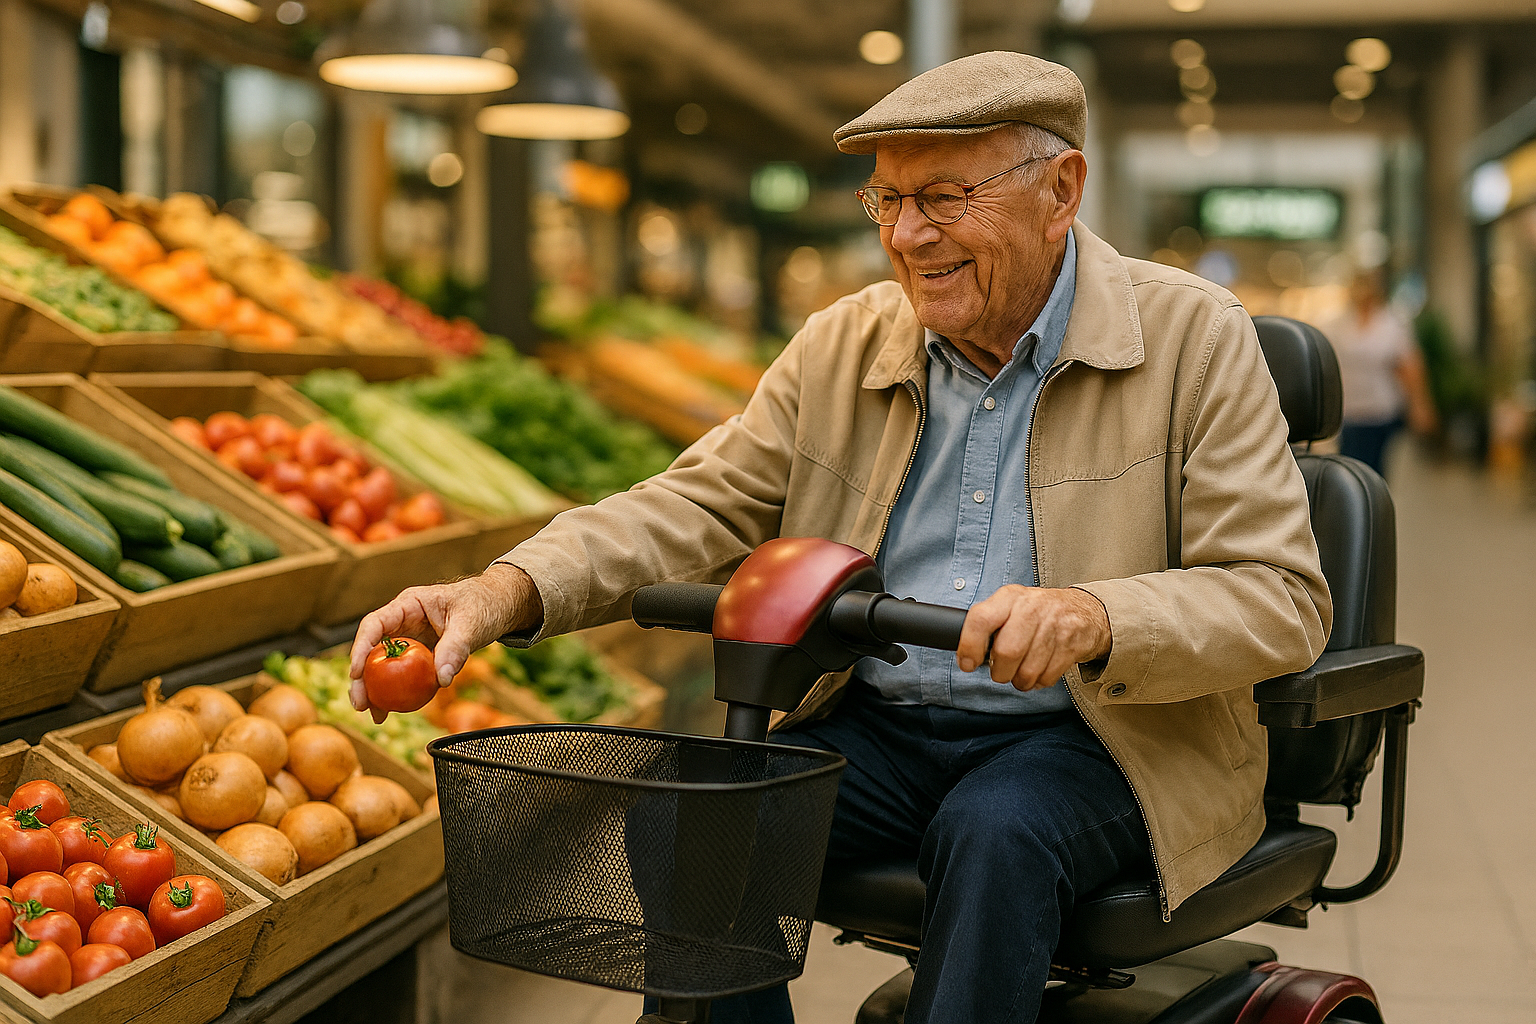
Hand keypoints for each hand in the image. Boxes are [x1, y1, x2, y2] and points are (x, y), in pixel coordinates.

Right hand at [347, 563, 542, 720]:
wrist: (499, 606)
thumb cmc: (484, 604)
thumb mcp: (471, 623)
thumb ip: (455, 648)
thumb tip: (441, 679)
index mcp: (409, 605)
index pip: (375, 624)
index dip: (361, 648)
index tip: (355, 673)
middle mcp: (404, 623)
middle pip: (373, 650)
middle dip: (362, 678)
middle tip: (360, 704)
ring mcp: (411, 641)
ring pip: (385, 666)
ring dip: (377, 691)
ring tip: (376, 716)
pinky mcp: (421, 657)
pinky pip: (404, 676)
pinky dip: (398, 694)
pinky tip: (391, 712)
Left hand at [956, 585, 1111, 691]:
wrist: (1084, 611)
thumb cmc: (1037, 612)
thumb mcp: (1011, 605)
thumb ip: (989, 624)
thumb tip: (965, 655)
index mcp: (1010, 597)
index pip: (981, 619)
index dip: (970, 645)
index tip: (967, 663)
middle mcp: (1032, 608)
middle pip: (1007, 652)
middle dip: (1000, 672)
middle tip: (1000, 672)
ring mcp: (1054, 626)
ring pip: (1028, 670)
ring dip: (1020, 680)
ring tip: (1021, 671)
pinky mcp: (1071, 644)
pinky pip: (1046, 677)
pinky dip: (1038, 681)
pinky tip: (1039, 669)